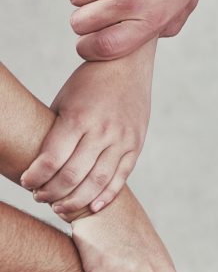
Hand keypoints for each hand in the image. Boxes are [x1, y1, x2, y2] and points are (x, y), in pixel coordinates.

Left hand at [20, 46, 153, 214]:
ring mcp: (123, 138)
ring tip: (60, 207)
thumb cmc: (88, 83)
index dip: (35, 177)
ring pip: (98, 181)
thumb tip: (39, 166)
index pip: (52, 159)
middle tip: (39, 197)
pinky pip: (122, 177)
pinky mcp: (136, 144)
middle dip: (51, 192)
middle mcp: (103, 130)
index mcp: (79, 117)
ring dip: (76, 200)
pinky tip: (93, 207)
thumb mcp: (64, 102)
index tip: (26, 182)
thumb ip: (56, 134)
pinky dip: (106, 195)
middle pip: (74, 174)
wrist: (127, 64)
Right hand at [68, 0, 214, 59]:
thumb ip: (163, 27)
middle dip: (85, 19)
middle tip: (99, 9)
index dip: (89, 50)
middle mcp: (128, 1)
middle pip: (81, 24)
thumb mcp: (185, 3)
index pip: (104, 47)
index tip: (88, 44)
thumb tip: (140, 41)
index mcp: (150, 20)